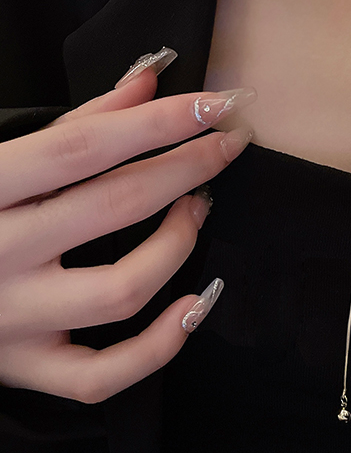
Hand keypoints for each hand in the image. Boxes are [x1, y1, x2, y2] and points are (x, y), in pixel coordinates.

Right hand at [0, 48, 255, 403]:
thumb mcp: (6, 158)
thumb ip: (78, 121)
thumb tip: (150, 79)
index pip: (84, 147)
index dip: (158, 122)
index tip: (218, 104)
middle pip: (115, 205)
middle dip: (188, 168)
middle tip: (227, 145)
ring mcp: (11, 317)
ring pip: (120, 290)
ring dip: (178, 244)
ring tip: (199, 208)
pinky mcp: (23, 365)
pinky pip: (102, 375)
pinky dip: (158, 345)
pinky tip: (194, 304)